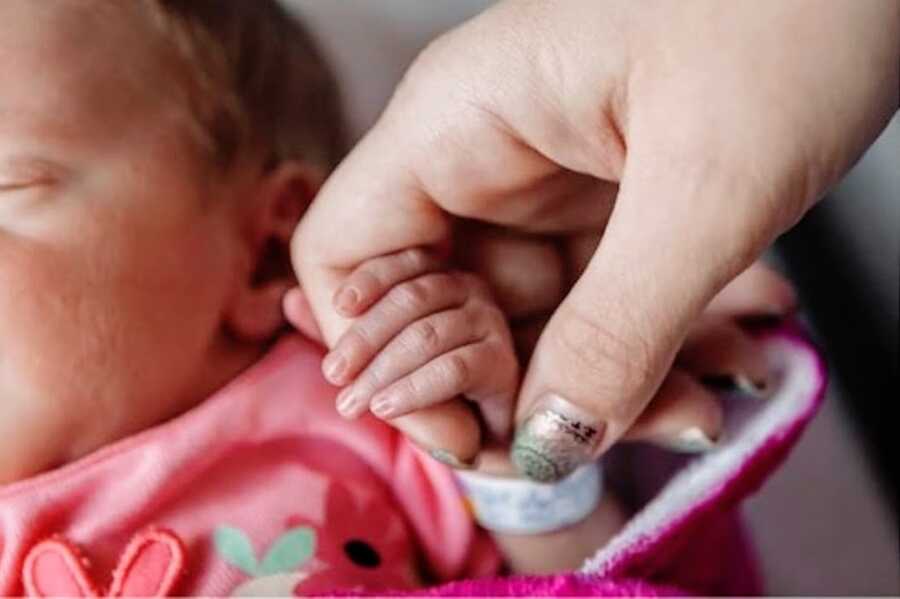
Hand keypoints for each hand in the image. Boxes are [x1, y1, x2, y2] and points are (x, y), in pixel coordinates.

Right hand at [293, 0, 897, 479]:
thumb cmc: (794, 11)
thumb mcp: (710, 183)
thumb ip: (621, 325)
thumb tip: (548, 444)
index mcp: (459, 120)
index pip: (347, 254)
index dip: (381, 357)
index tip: (471, 435)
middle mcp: (484, 151)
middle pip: (444, 304)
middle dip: (522, 387)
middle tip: (610, 434)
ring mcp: (546, 176)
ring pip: (533, 314)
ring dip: (610, 378)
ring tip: (710, 403)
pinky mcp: (606, 196)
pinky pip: (598, 296)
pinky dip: (654, 342)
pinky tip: (728, 357)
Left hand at [320, 248, 517, 442]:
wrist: (476, 436)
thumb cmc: (424, 386)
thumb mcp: (376, 358)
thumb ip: (342, 331)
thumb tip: (289, 299)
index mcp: (438, 276)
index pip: (402, 266)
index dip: (369, 280)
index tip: (337, 306)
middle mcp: (469, 289)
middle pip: (411, 300)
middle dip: (364, 339)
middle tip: (333, 375)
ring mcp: (490, 322)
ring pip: (427, 336)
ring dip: (381, 372)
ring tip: (351, 403)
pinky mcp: (503, 361)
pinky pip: (454, 368)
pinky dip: (414, 389)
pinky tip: (386, 408)